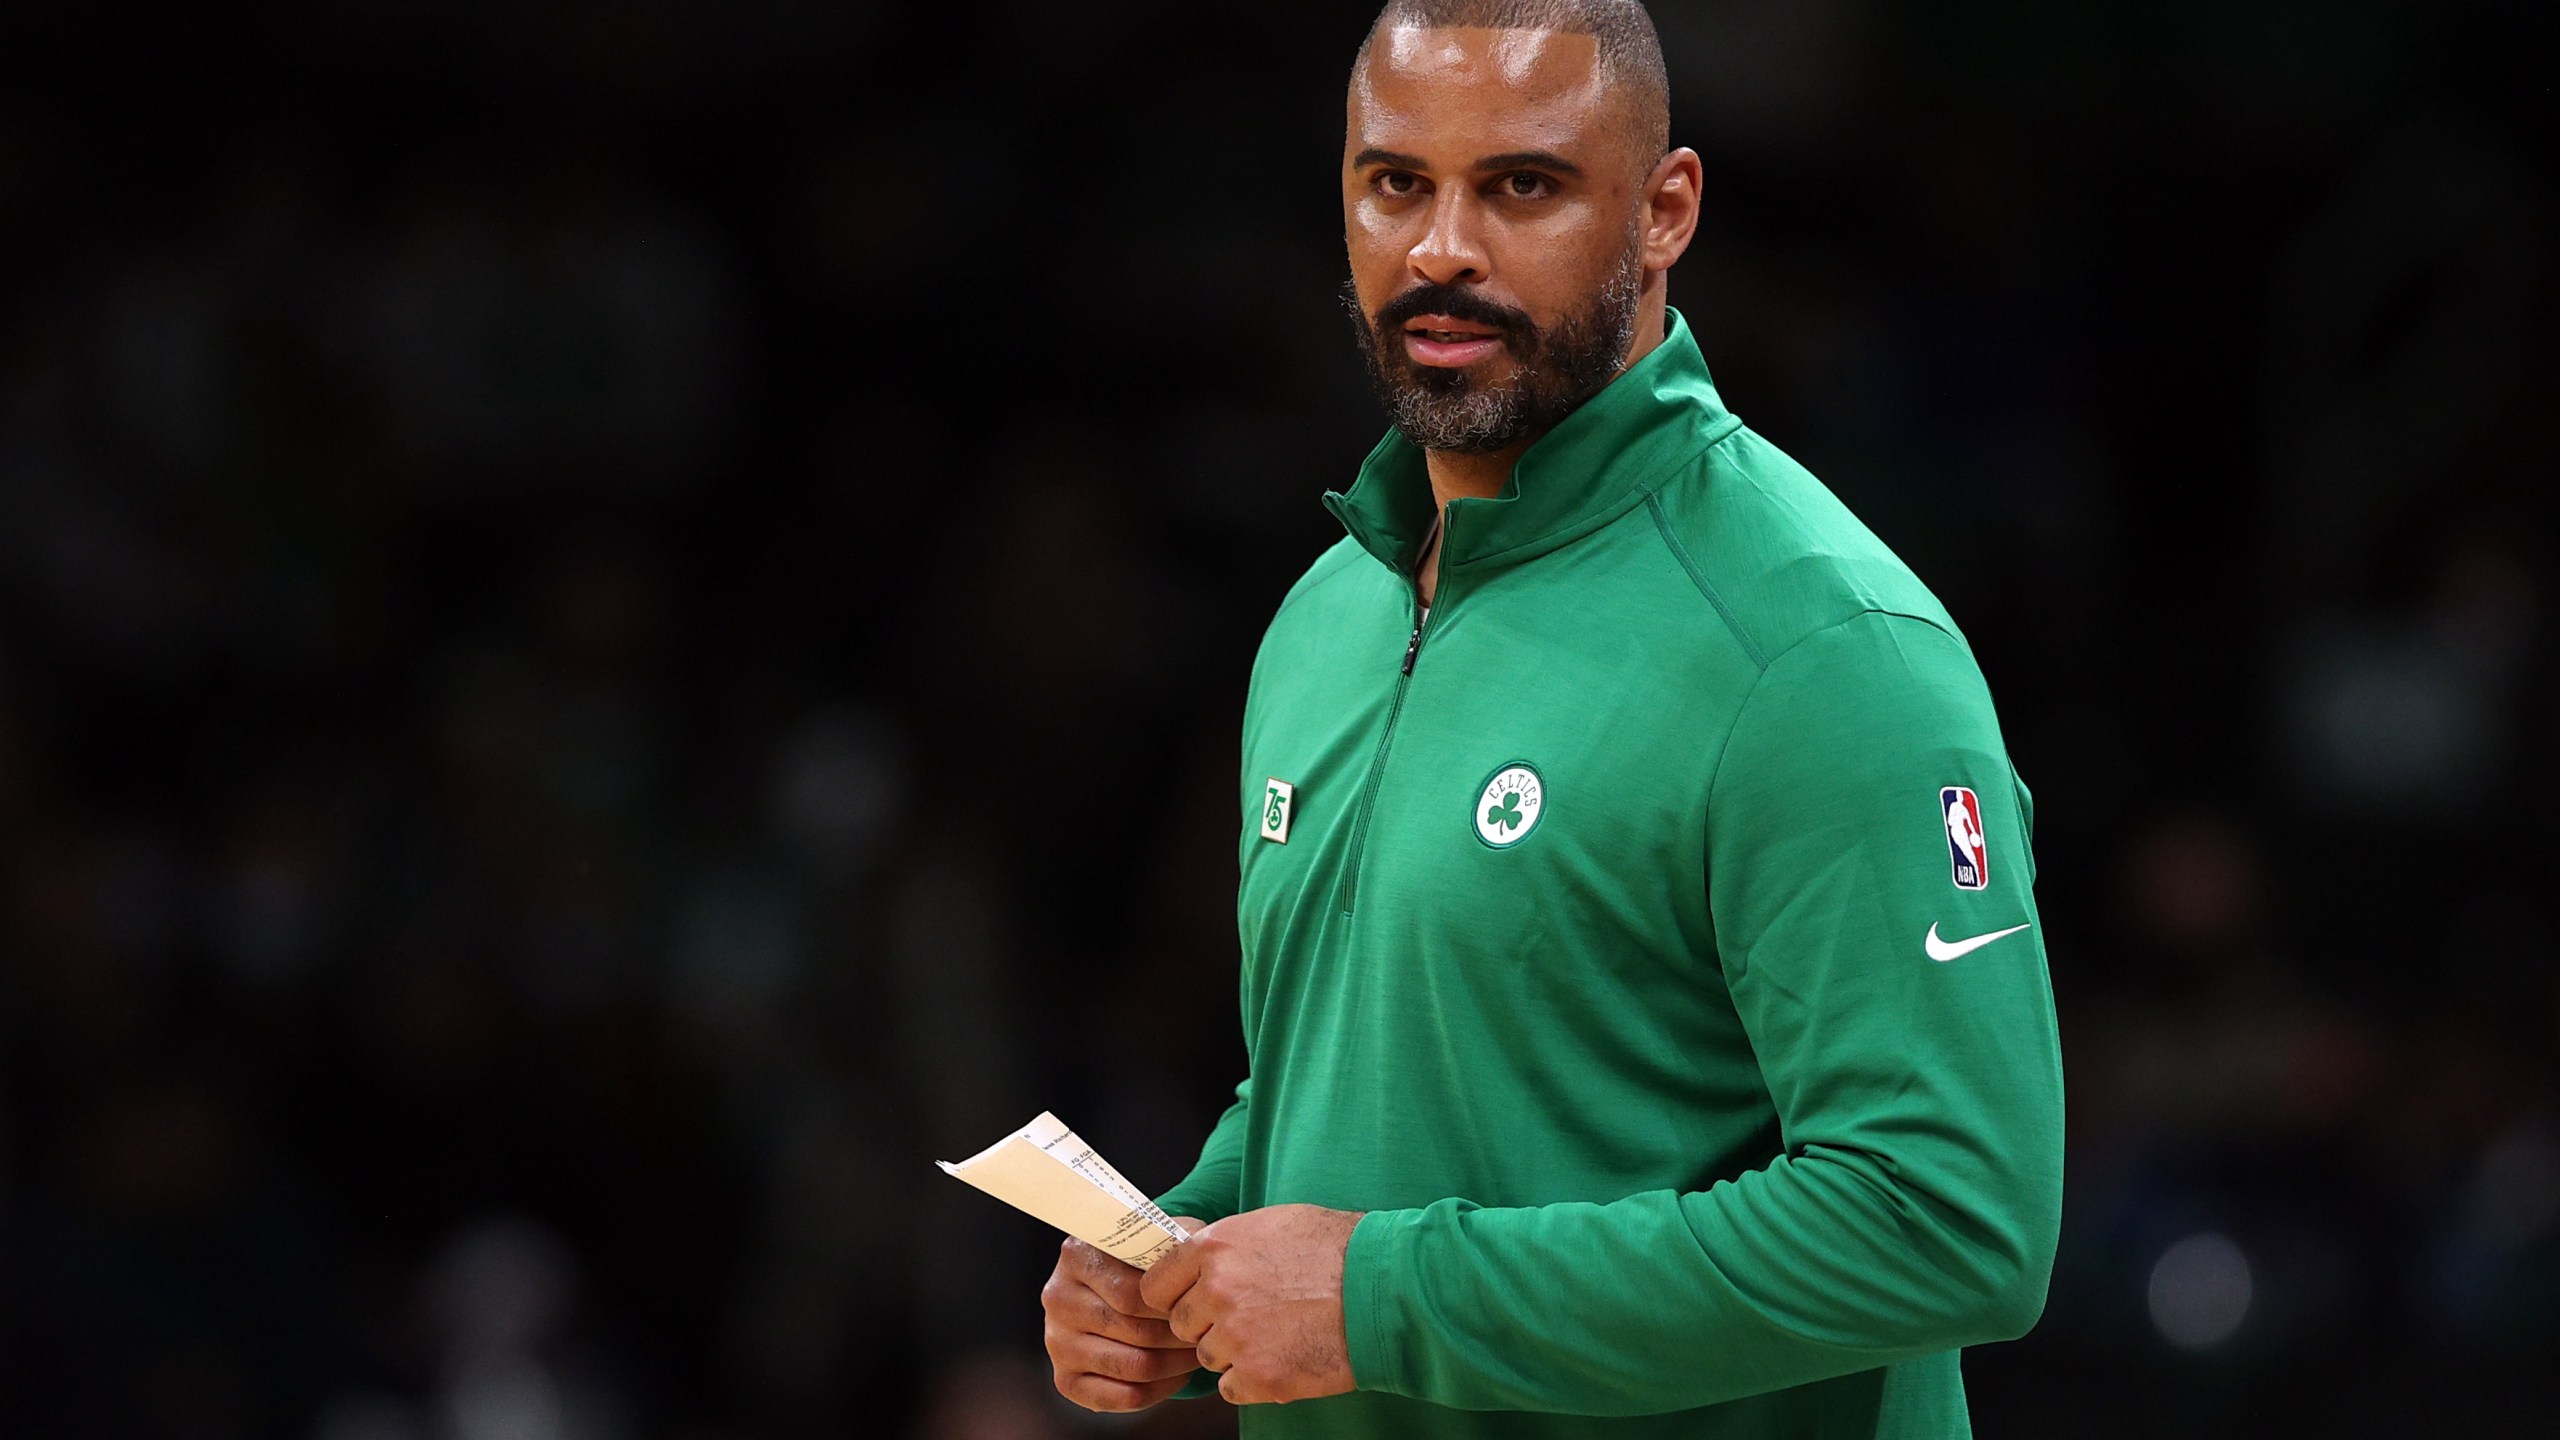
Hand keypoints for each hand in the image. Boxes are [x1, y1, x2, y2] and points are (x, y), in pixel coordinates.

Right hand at [1041, 1219, 1204, 1411]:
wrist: (1108, 1286)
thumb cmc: (1141, 1260)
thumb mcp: (1156, 1236)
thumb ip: (1175, 1240)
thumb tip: (1198, 1257)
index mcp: (1077, 1255)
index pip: (1130, 1294)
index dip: (1172, 1305)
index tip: (1200, 1306)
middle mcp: (1058, 1297)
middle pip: (1133, 1331)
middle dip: (1179, 1335)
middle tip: (1208, 1333)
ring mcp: (1057, 1342)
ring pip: (1132, 1366)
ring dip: (1174, 1364)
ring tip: (1197, 1351)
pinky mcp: (1065, 1379)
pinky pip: (1122, 1397)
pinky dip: (1159, 1390)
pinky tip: (1176, 1374)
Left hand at [1138, 1204, 1362, 1405]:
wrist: (1383, 1289)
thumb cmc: (1338, 1248)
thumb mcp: (1273, 1224)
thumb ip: (1227, 1246)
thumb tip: (1198, 1260)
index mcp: (1214, 1249)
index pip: (1155, 1285)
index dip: (1173, 1295)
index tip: (1190, 1300)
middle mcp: (1217, 1292)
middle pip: (1182, 1325)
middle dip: (1207, 1324)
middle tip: (1250, 1315)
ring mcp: (1236, 1337)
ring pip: (1208, 1357)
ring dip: (1234, 1352)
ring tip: (1277, 1332)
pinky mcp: (1259, 1376)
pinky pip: (1232, 1388)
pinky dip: (1253, 1380)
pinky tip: (1284, 1356)